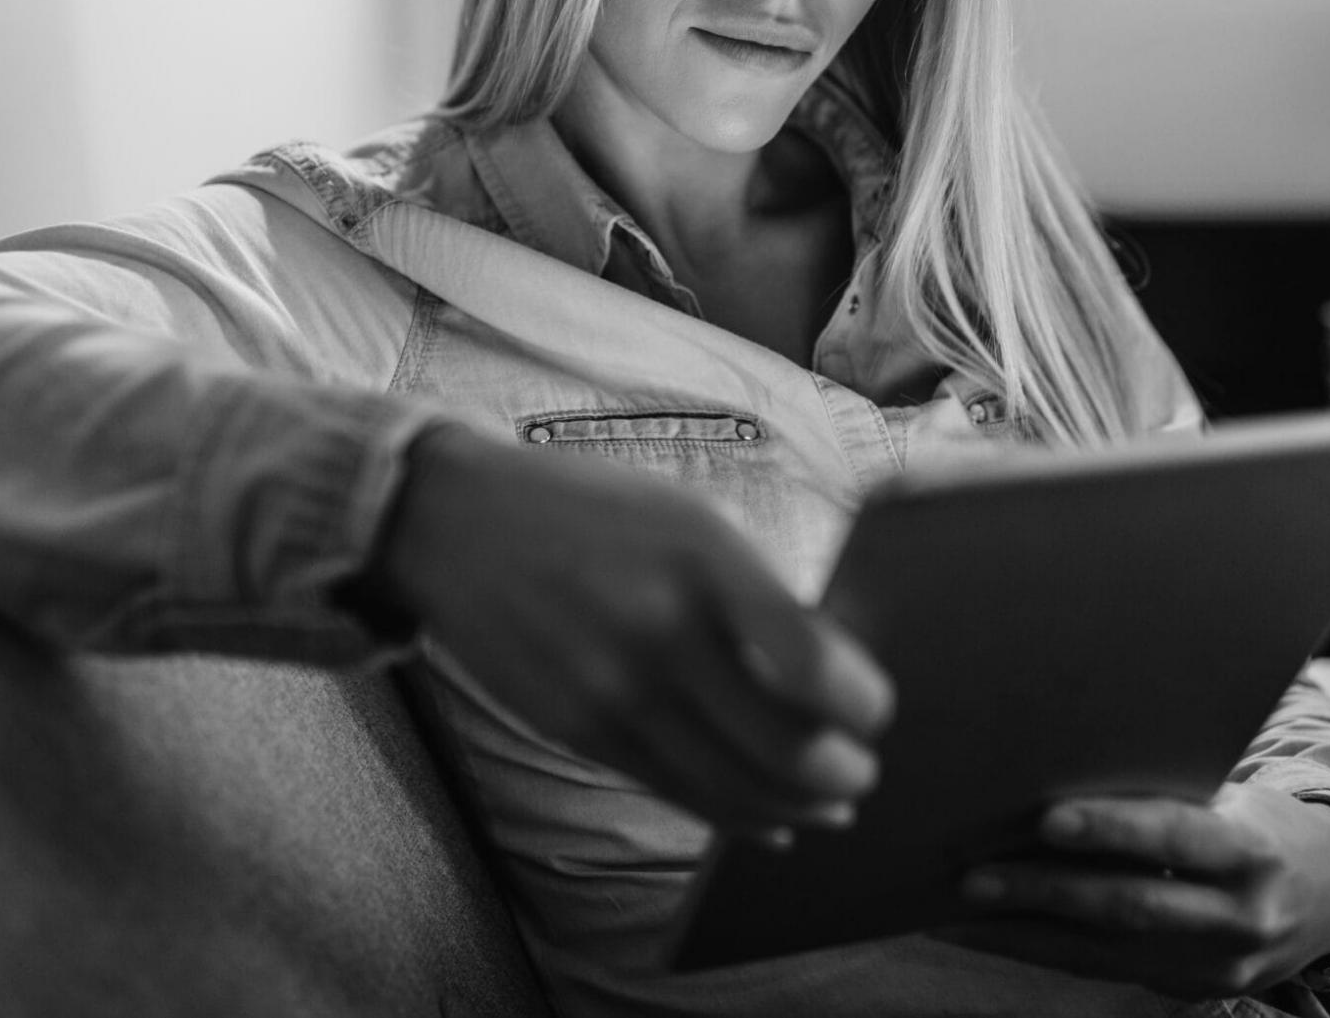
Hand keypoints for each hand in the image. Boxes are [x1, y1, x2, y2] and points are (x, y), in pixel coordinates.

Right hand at [372, 420, 894, 834]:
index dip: (861, 703)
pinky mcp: (580, 731)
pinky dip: (737, 816)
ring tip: (832, 800)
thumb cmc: (589, 512)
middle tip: (863, 769)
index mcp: (702, 557)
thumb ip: (753, 590)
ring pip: (736, 789)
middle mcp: (660, 631)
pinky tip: (769, 817)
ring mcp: (614, 691)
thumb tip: (832, 670)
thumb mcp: (684, 516)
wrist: (453, 523)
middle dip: (843, 772)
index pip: (809, 659)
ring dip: (799, 805)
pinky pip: (678, 794)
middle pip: (785, 748)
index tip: (877, 708)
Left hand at [934, 782, 1329, 999]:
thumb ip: (1166, 792)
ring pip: (1105, 951)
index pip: (1179, 837)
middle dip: (1044, 891)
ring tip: (955, 912)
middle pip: (1131, 906)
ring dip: (1023, 933)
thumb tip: (1061, 763)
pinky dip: (1043, 950)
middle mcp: (1241, 917)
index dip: (1115, 828)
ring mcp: (1217, 966)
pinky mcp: (1191, 990)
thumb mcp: (1233, 795)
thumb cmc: (1256, 821)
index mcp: (1254, 850)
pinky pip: (1104, 970)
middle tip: (971, 875)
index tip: (1048, 817)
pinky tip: (992, 933)